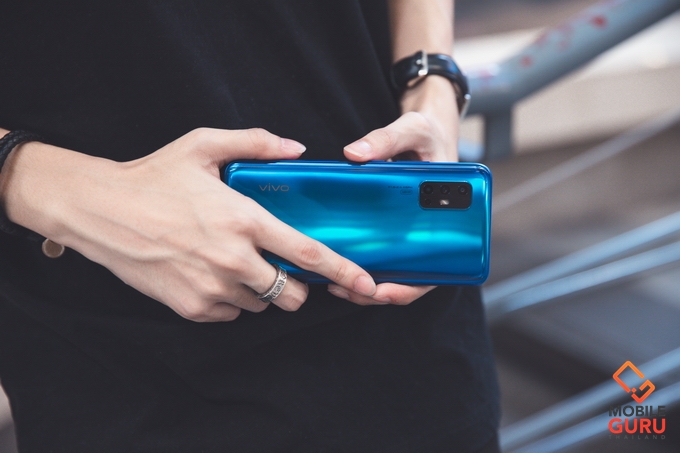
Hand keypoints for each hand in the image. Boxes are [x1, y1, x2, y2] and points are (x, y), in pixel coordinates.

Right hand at [1, 128, 376, 320]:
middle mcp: (234, 260)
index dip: (344, 272)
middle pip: (291, 294)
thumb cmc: (153, 177)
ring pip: (261, 305)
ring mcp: (212, 288)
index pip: (308, 254)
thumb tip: (295, 150)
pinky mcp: (192, 307)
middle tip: (277, 265)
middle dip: (294, 284)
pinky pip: (230, 315)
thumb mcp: (203, 145)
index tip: (368, 286)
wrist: (101, 211)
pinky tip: (210, 274)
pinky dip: (230, 300)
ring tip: (233, 262)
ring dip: (259, 290)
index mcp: (245, 220)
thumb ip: (255, 143)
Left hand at [329, 76, 459, 305]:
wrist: (429, 130)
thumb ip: (386, 139)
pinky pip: (383, 254)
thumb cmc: (430, 133)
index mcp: (446, 218)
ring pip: (394, 272)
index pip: (436, 269)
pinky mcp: (394, 227)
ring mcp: (412, 232)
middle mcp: (430, 232)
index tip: (381, 291)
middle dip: (378, 292)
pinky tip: (337, 263)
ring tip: (334, 285)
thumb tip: (353, 154)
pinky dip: (363, 263)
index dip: (409, 287)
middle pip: (410, 279)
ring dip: (366, 285)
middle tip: (345, 290)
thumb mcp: (412, 129)